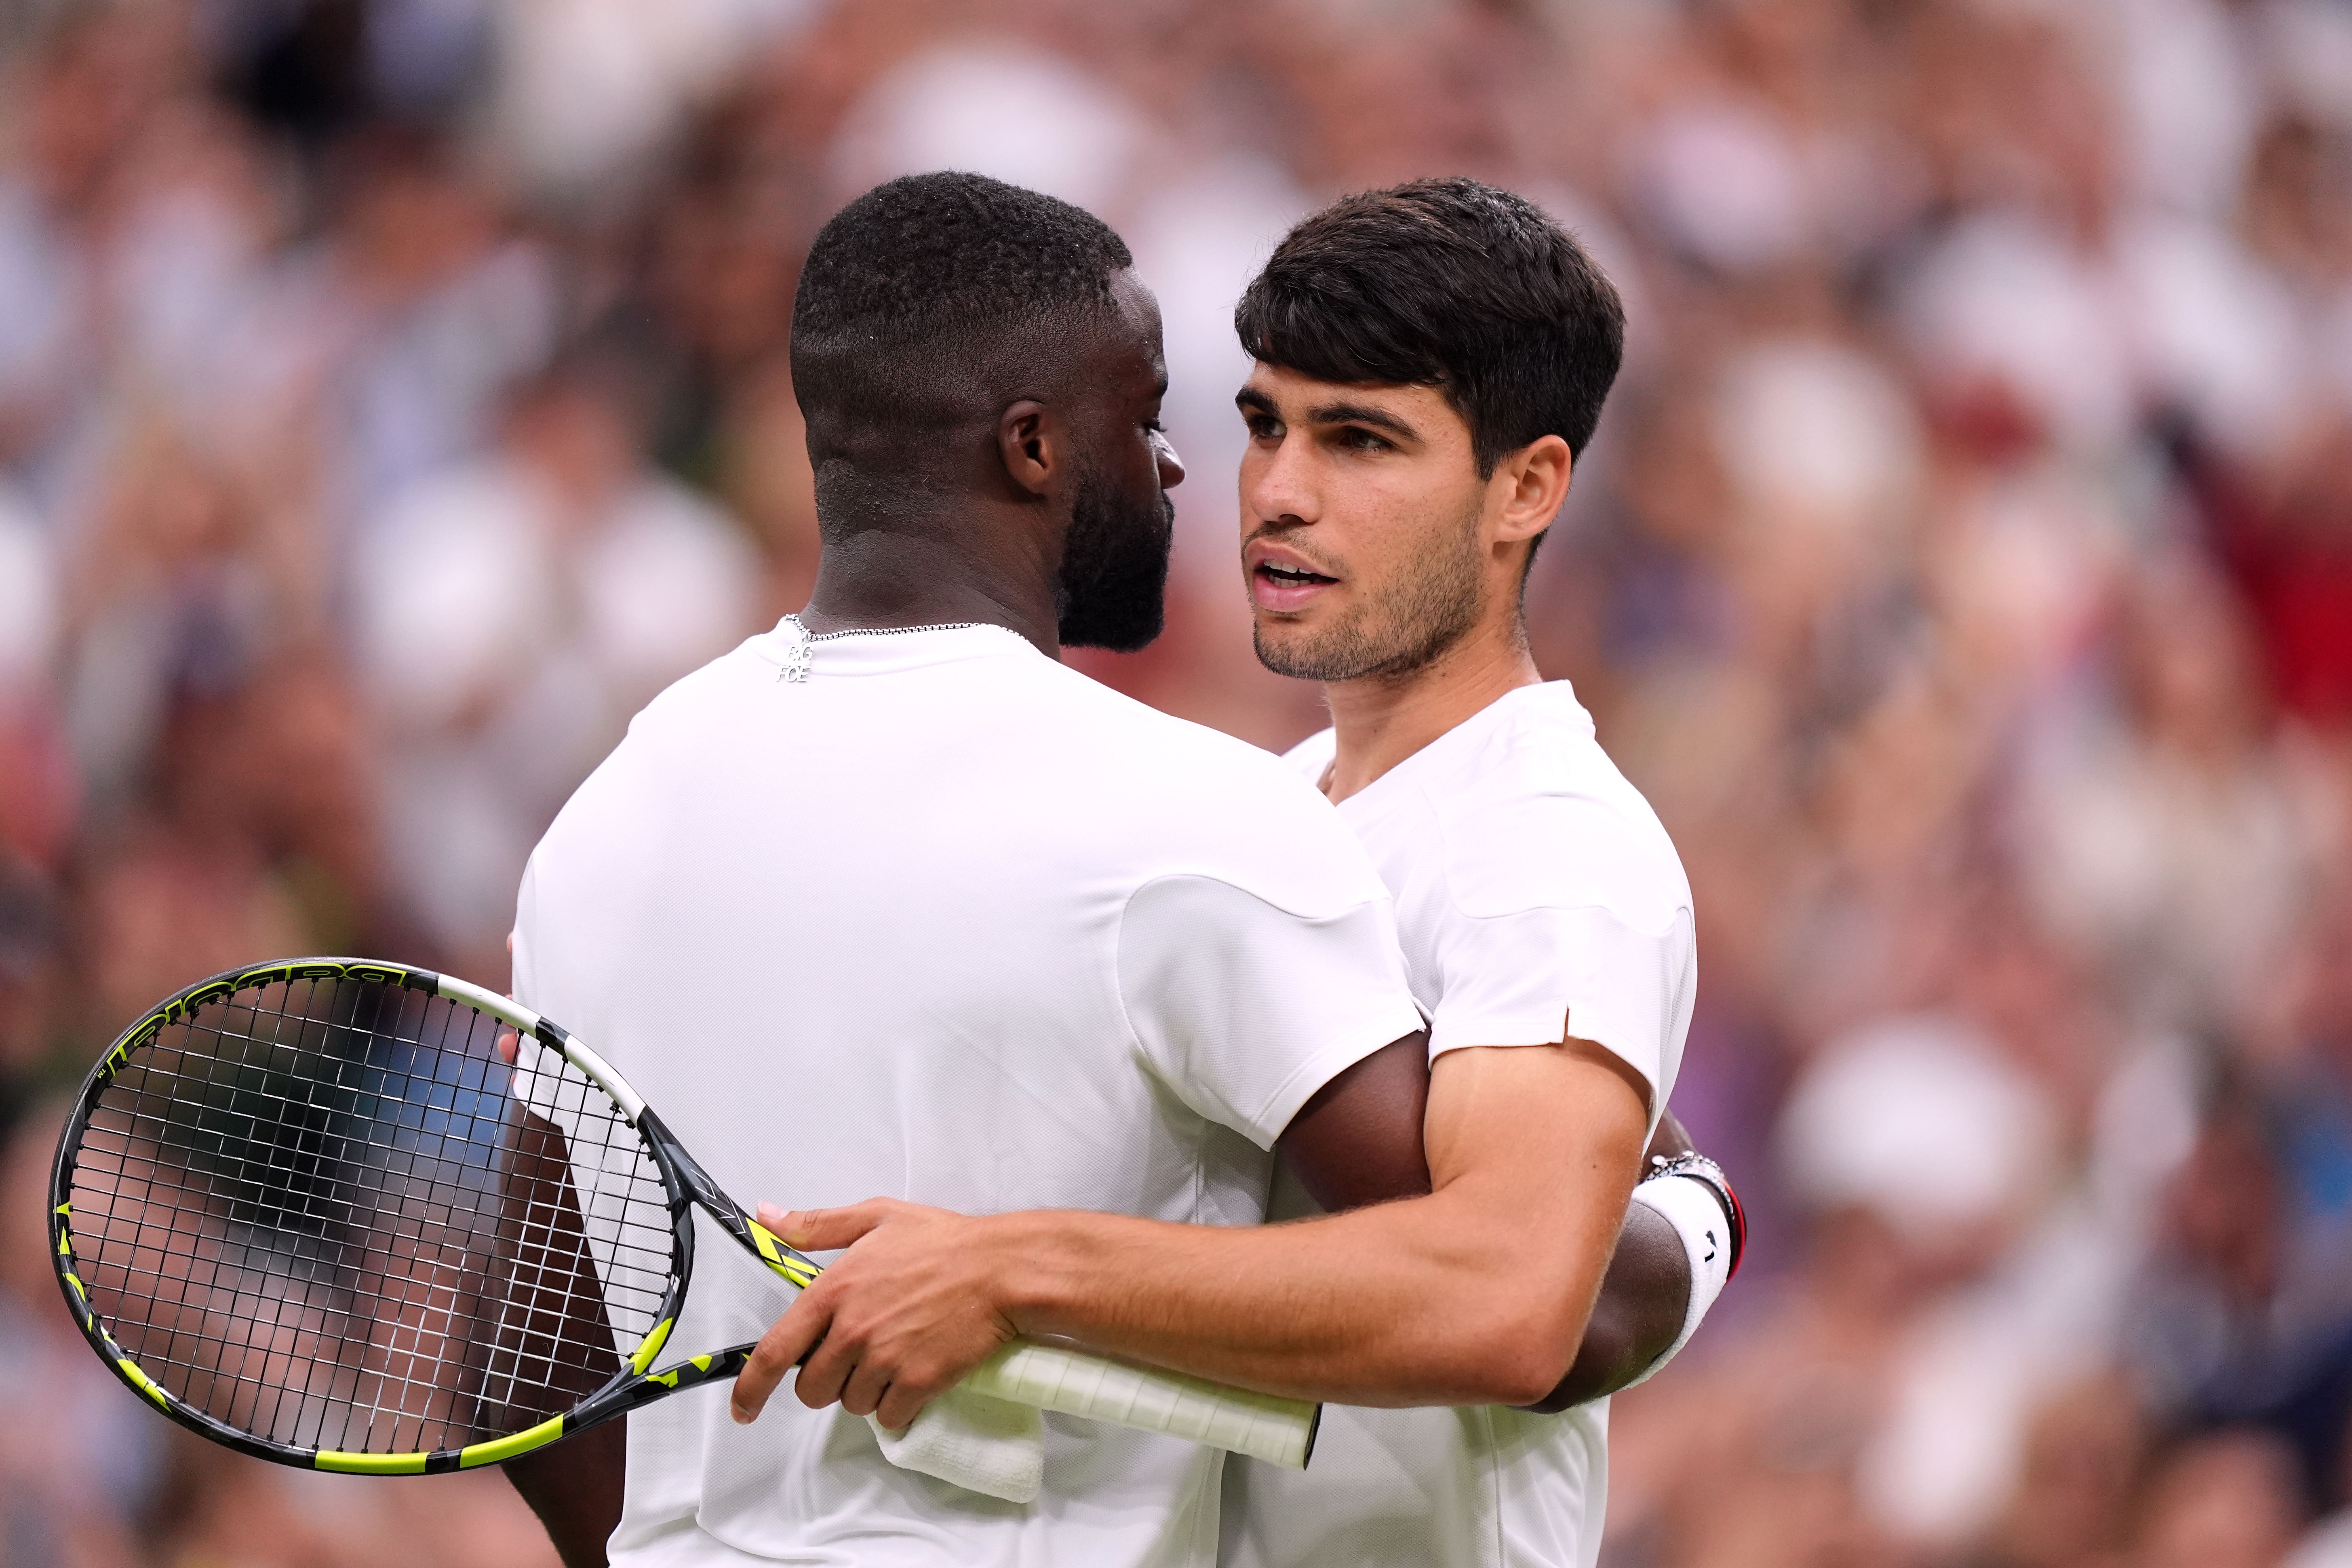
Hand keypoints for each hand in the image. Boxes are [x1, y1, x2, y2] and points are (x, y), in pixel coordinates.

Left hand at [728, 1198, 1020, 1432]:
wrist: (1002, 1268)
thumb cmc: (942, 1241)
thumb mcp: (876, 1217)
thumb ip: (817, 1226)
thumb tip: (766, 1217)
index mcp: (834, 1290)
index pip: (775, 1351)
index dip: (751, 1388)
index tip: (742, 1410)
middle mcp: (852, 1330)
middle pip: (813, 1389)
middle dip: (827, 1381)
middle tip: (857, 1356)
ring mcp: (885, 1359)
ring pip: (852, 1404)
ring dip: (866, 1391)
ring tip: (894, 1357)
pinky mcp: (918, 1382)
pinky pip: (889, 1416)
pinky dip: (898, 1406)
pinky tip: (914, 1377)